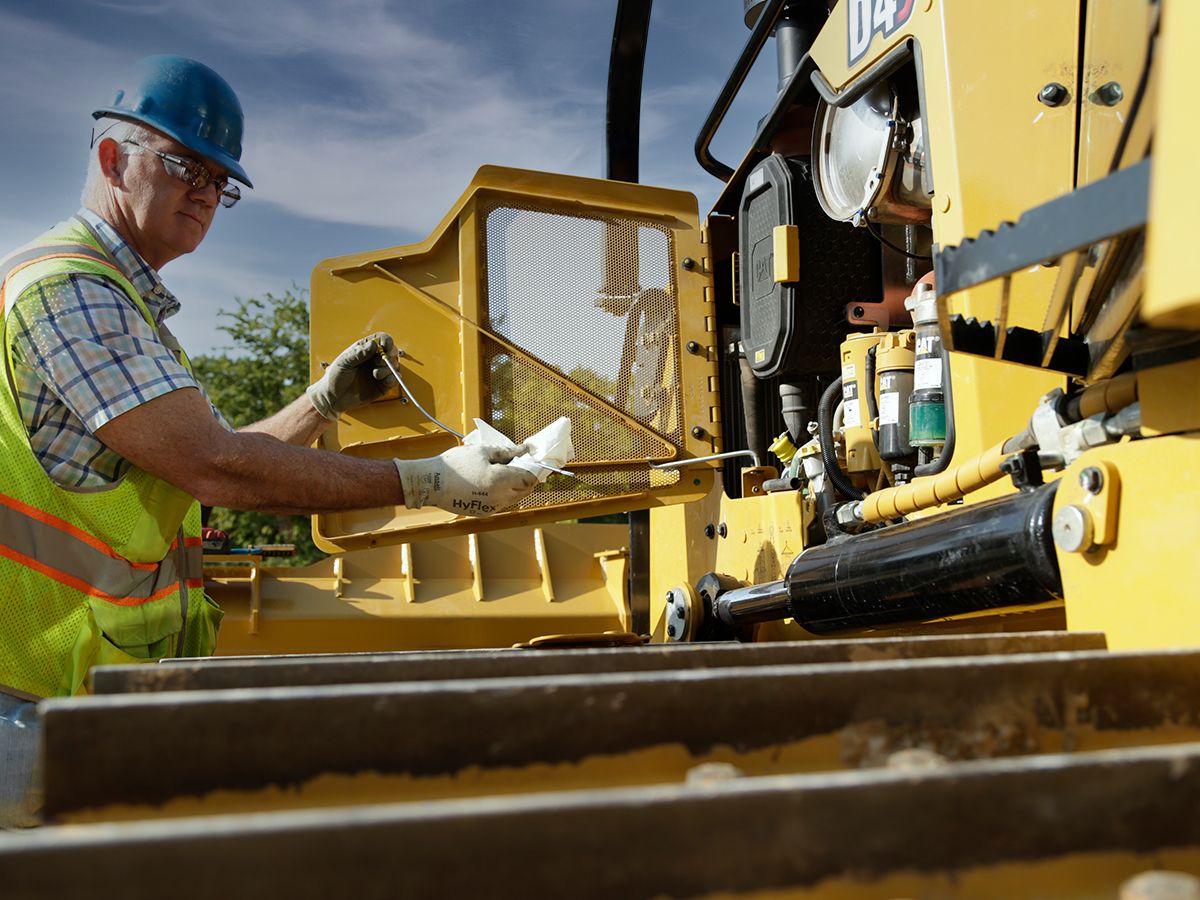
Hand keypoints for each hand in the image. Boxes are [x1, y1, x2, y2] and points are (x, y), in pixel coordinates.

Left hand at [306, 332, 394, 420]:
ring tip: (376, 374)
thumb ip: (359, 353)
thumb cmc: (335, 378)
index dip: (386, 341)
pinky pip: (394, 379)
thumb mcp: (344, 362)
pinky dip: (393, 379)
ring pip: (394, 365)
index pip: (381, 339)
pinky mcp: (382, 385)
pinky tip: (384, 381)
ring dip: (388, 369)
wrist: (333, 398)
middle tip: (378, 363)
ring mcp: (379, 372)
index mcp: (364, 350)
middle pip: (391, 351)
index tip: (385, 347)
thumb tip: (373, 345)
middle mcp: (373, 359)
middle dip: (388, 356)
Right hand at [393, 444, 538, 516]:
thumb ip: (506, 452)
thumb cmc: (454, 465)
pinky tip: (492, 482)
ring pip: (514, 498)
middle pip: (525, 490)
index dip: (534, 468)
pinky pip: (501, 503)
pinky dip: (503, 494)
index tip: (532, 460)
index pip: (529, 478)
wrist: (430, 483)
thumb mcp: (482, 452)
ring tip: (505, 471)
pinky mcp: (482, 513)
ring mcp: (491, 508)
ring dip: (515, 487)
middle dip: (527, 478)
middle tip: (521, 464)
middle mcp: (499, 498)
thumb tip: (523, 450)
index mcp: (501, 481)